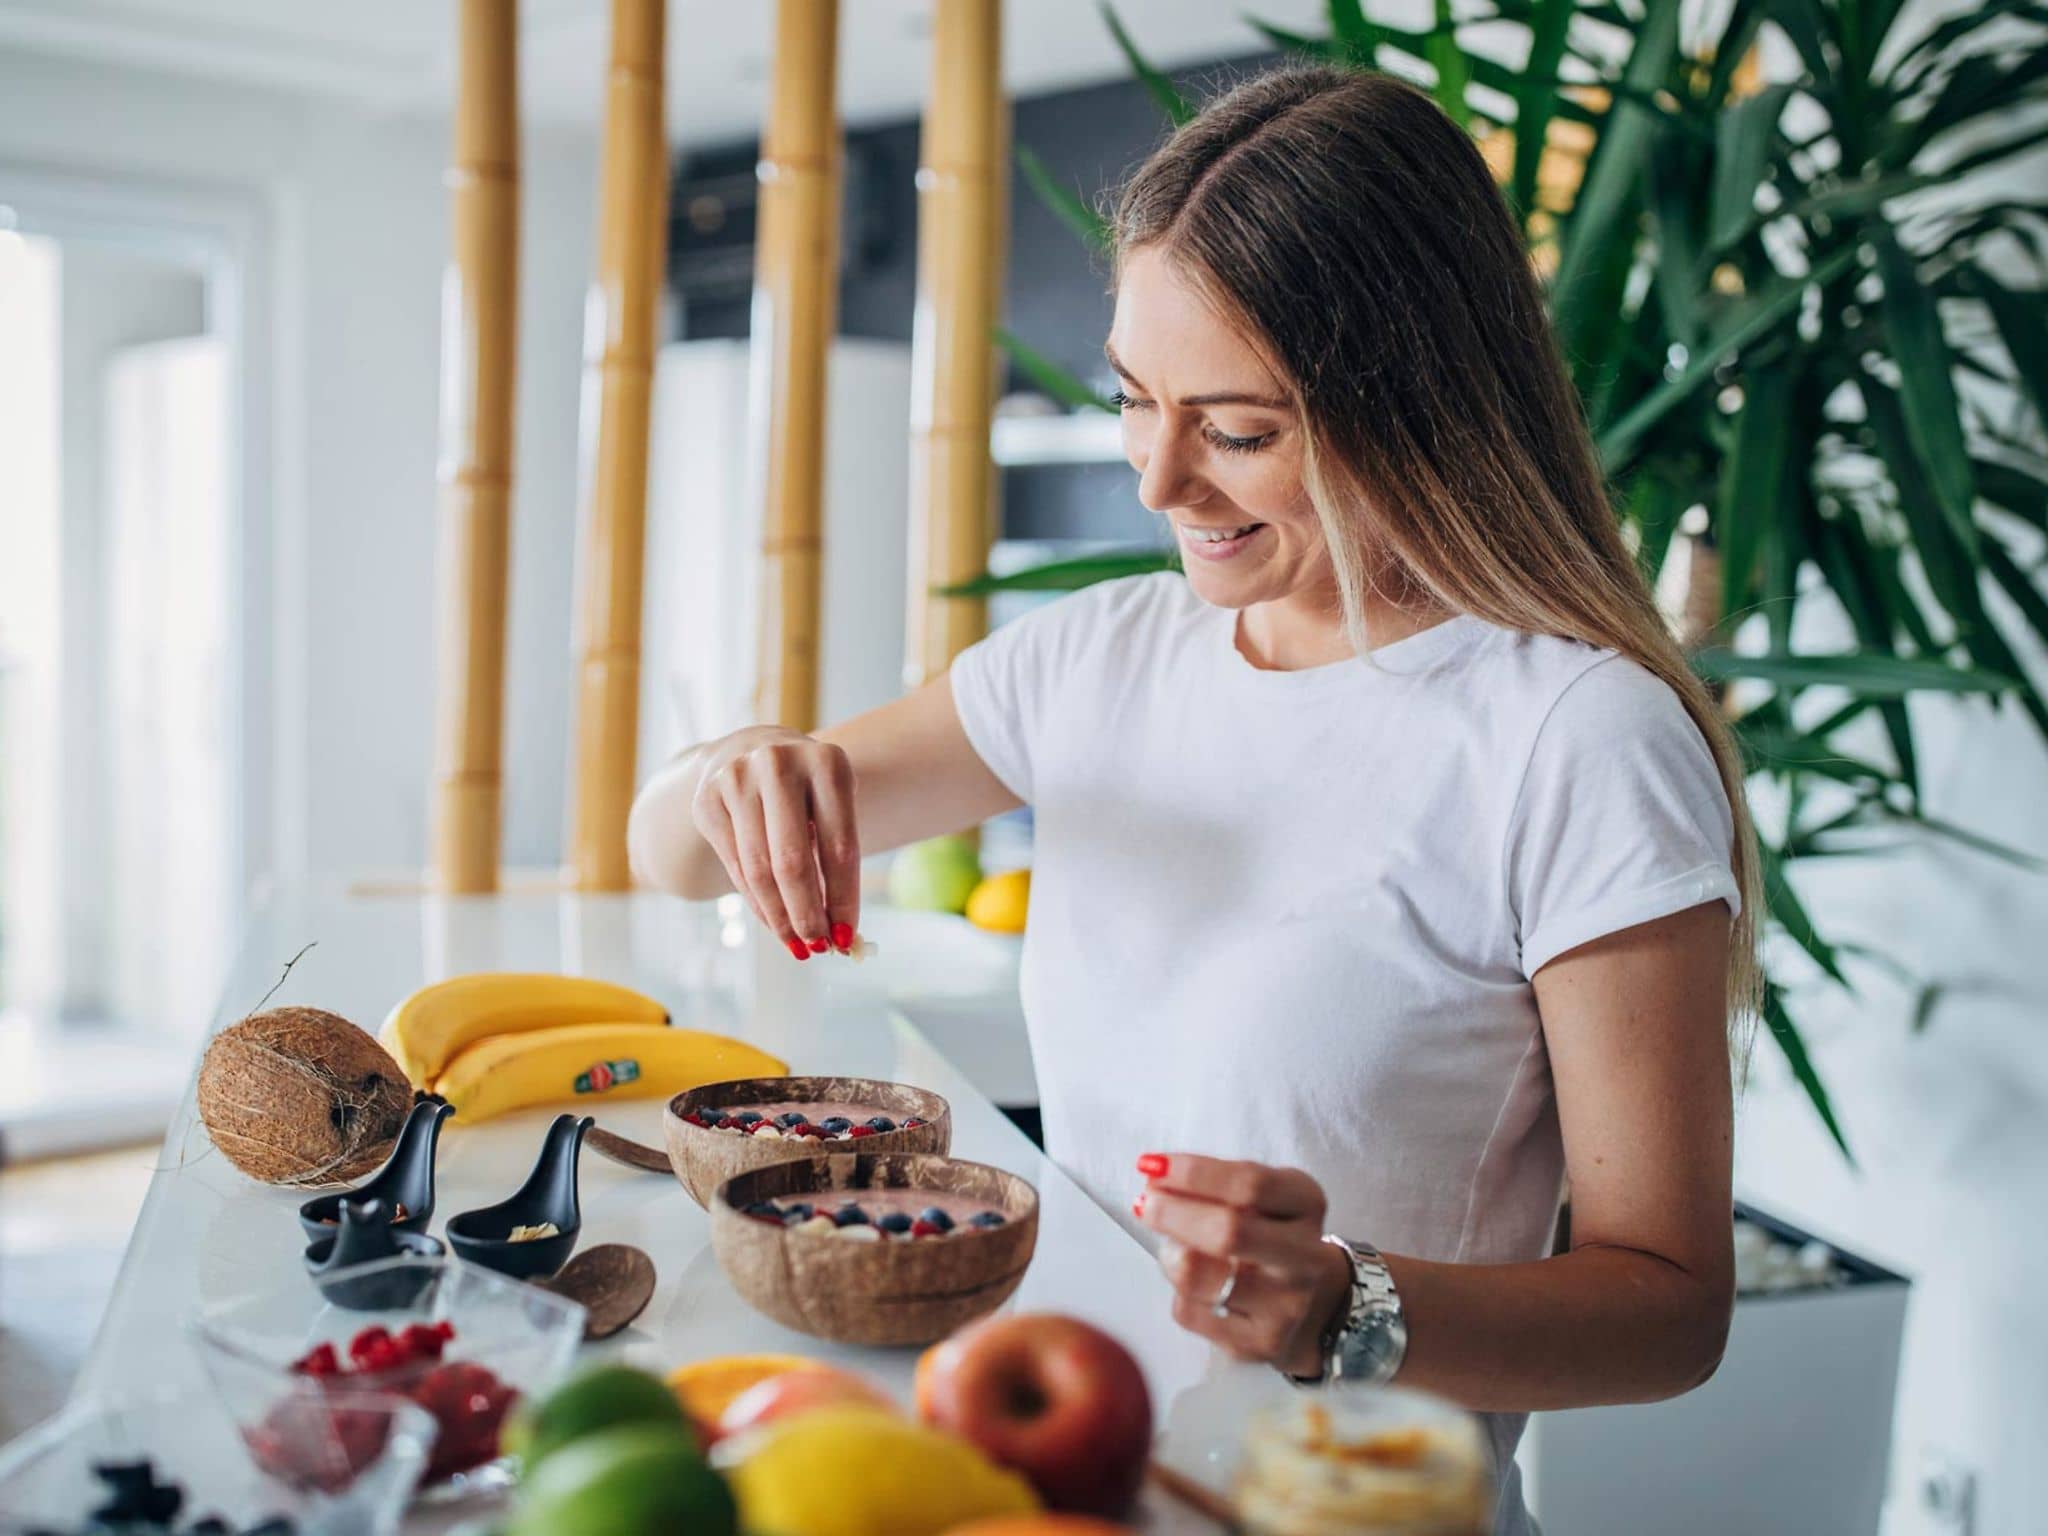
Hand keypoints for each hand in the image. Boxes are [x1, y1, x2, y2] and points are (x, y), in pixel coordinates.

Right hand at [689, 726, 859, 959]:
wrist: (749, 752)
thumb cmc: (806, 792)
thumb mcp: (832, 808)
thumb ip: (836, 861)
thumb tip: (840, 933)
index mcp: (826, 763)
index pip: (839, 846)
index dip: (843, 898)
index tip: (848, 937)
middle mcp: (778, 764)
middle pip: (792, 861)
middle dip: (807, 913)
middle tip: (819, 948)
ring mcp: (736, 780)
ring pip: (758, 870)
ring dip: (780, 917)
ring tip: (797, 945)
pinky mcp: (707, 801)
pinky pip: (735, 867)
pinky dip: (757, 903)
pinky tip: (774, 922)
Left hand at [1133, 1153, 1353, 1377]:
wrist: (1318, 1310)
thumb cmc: (1275, 1237)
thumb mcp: (1268, 1198)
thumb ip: (1220, 1185)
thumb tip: (1156, 1178)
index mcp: (1307, 1206)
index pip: (1250, 1184)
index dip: (1194, 1173)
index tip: (1152, 1164)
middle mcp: (1306, 1258)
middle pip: (1228, 1232)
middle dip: (1173, 1213)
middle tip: (1145, 1202)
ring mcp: (1285, 1307)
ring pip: (1198, 1276)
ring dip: (1171, 1255)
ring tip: (1172, 1248)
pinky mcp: (1258, 1344)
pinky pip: (1189, 1310)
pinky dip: (1178, 1291)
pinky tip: (1193, 1286)